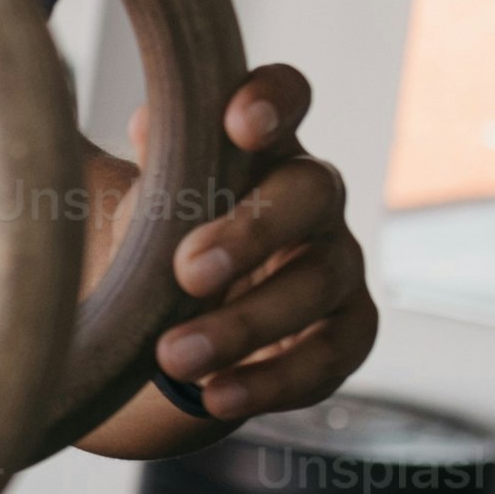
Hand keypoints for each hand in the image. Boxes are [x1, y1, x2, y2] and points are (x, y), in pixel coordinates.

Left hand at [146, 63, 375, 433]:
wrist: (194, 318)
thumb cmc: (171, 236)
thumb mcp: (148, 194)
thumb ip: (149, 155)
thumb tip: (148, 118)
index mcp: (263, 145)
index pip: (288, 96)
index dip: (274, 100)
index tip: (239, 122)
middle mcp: (312, 197)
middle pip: (311, 192)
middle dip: (253, 231)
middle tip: (187, 271)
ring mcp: (338, 265)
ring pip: (315, 284)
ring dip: (245, 324)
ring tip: (174, 356)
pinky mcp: (347, 334)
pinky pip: (325, 358)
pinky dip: (270, 382)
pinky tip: (217, 396)